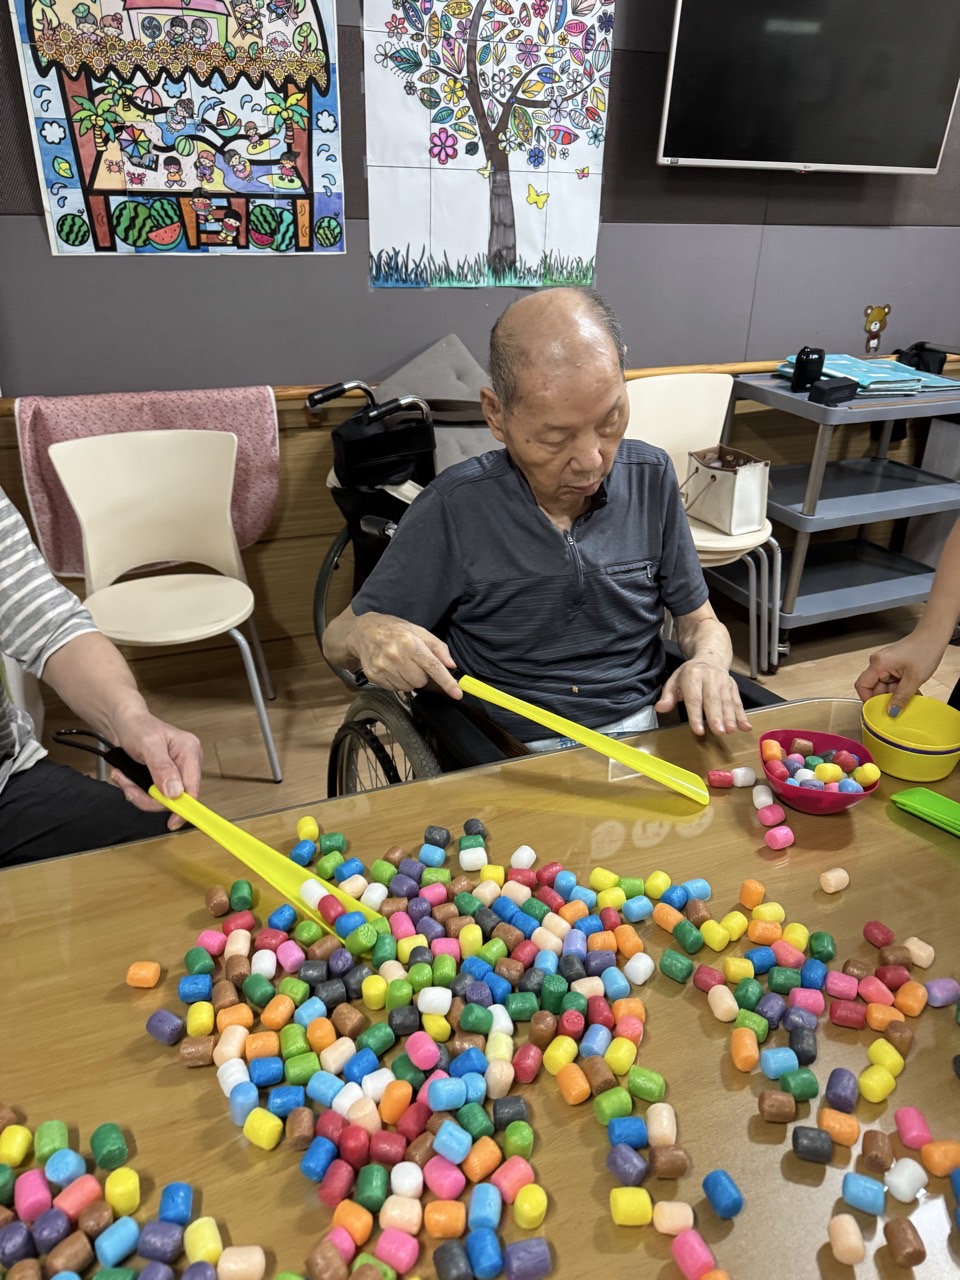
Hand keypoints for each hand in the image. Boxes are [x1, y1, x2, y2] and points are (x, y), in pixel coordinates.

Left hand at [109, 709, 202, 829]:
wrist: (124, 723)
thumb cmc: (137, 727)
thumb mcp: (148, 745)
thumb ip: (162, 768)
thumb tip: (175, 792)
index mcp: (189, 751)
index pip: (193, 787)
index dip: (184, 806)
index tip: (173, 822)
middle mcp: (187, 763)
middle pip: (175, 797)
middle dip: (148, 797)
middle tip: (129, 787)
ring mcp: (176, 772)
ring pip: (162, 799)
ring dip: (139, 794)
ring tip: (124, 779)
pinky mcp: (165, 778)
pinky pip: (154, 796)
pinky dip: (138, 792)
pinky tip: (128, 779)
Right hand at [352, 613, 461, 698]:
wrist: (364, 632)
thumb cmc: (395, 630)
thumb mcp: (419, 632)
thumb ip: (438, 648)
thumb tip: (451, 665)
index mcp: (410, 643)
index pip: (433, 666)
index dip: (447, 682)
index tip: (457, 693)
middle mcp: (396, 656)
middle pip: (421, 681)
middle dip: (421, 675)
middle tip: (413, 662)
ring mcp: (383, 667)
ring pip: (408, 687)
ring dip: (409, 679)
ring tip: (400, 664)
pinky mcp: (374, 676)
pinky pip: (395, 688)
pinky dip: (397, 681)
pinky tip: (392, 669)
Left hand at [655, 660, 750, 735]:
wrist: (711, 657)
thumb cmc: (690, 674)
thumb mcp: (674, 680)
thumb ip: (668, 696)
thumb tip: (660, 708)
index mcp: (692, 676)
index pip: (694, 698)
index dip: (696, 715)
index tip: (698, 729)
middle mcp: (710, 678)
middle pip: (713, 700)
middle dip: (716, 717)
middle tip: (718, 731)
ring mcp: (724, 682)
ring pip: (727, 701)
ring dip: (730, 717)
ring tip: (730, 730)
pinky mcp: (733, 687)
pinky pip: (738, 702)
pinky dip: (742, 715)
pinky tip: (745, 727)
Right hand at [854, 633, 945, 713]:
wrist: (934, 635)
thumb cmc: (925, 649)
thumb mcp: (914, 679)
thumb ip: (901, 697)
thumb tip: (891, 712)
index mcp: (878, 664)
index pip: (862, 686)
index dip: (867, 700)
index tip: (877, 711)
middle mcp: (878, 663)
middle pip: (874, 687)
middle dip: (886, 699)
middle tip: (898, 708)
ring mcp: (885, 663)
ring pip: (885, 686)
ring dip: (895, 694)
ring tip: (909, 699)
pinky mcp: (893, 664)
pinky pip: (892, 681)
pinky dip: (900, 688)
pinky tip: (911, 693)